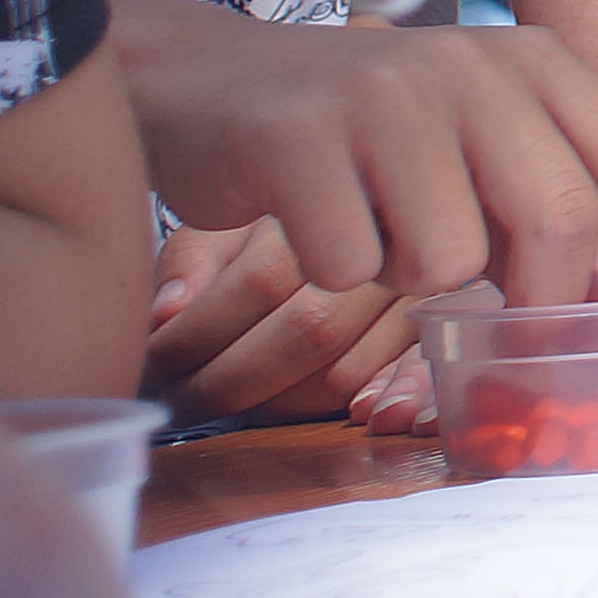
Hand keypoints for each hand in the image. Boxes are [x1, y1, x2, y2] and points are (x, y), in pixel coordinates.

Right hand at [114, 0, 597, 310]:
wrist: (208, 82)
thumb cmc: (364, 137)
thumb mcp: (473, 144)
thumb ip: (541, 206)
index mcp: (533, 62)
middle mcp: (470, 65)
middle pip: (559, 217)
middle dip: (544, 304)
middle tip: (511, 340)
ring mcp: (383, 95)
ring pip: (449, 258)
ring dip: (411, 280)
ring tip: (375, 232)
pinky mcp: (297, 137)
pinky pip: (351, 269)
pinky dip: (335, 273)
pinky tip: (311, 222)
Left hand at [142, 217, 422, 424]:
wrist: (392, 181)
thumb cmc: (291, 208)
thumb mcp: (237, 208)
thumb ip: (197, 256)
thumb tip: (162, 319)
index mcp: (328, 204)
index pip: (259, 282)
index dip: (195, 335)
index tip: (150, 363)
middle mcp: (384, 241)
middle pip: (307, 331)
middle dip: (226, 382)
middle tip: (176, 402)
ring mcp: (420, 286)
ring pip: (348, 369)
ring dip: (280, 406)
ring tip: (230, 409)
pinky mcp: (447, 324)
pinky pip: (419, 374)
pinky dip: (393, 399)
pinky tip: (360, 416)